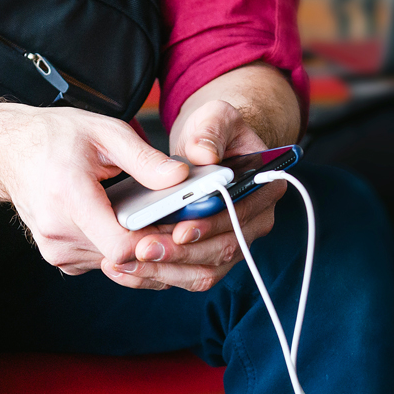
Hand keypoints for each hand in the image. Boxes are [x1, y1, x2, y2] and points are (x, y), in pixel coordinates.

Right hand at [0, 104, 190, 285]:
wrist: (9, 151)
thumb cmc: (54, 137)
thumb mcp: (105, 132)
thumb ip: (145, 159)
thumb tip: (180, 179)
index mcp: (70, 198)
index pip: (122, 247)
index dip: (155, 242)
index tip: (176, 226)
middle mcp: (58, 232)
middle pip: (123, 258)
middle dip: (152, 241)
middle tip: (171, 218)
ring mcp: (55, 249)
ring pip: (114, 263)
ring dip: (134, 245)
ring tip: (142, 215)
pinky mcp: (58, 257)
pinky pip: (100, 260)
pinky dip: (115, 246)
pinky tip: (117, 221)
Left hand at [101, 99, 285, 291]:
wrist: (206, 147)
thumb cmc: (214, 132)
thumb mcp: (215, 118)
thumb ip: (210, 133)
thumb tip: (204, 155)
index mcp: (265, 189)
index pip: (241, 215)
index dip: (212, 226)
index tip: (180, 230)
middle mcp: (255, 222)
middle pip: (223, 250)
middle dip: (182, 254)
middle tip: (144, 250)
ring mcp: (234, 242)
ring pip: (205, 270)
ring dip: (167, 271)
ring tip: (130, 263)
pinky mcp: (210, 254)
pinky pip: (188, 274)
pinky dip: (159, 275)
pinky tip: (129, 268)